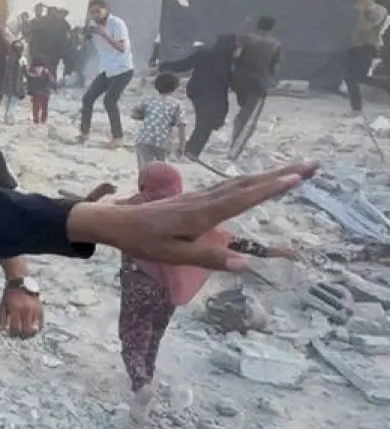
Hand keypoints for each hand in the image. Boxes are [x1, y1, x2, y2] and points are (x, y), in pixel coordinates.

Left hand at [0, 284, 42, 337]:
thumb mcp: (3, 305)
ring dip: (30, 333)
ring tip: (26, 334)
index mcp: (15, 310)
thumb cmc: (9, 295)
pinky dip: (37, 329)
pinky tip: (33, 330)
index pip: (15, 328)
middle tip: (19, 336)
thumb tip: (2, 330)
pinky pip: (41, 324)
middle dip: (22, 335)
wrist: (21, 283)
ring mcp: (35, 310)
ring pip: (34, 329)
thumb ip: (2, 318)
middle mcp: (26, 311)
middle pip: (26, 331)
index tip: (11, 335)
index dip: (13, 334)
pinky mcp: (41, 309)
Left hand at [68, 162, 317, 267]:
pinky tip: (260, 181)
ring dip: (270, 175)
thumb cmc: (142, 241)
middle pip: (249, 184)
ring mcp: (200, 197)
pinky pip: (230, 187)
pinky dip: (252, 181)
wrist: (115, 222)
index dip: (271, 188)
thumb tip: (244, 264)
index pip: (243, 199)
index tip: (297, 176)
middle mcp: (205, 201)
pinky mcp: (196, 199)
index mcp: (202, 215)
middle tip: (313, 165)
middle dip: (281, 174)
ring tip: (297, 169)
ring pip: (241, 183)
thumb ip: (208, 258)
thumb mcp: (172, 255)